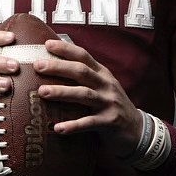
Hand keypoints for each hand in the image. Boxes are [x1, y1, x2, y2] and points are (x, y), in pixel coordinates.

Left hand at [34, 39, 141, 154]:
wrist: (137, 130)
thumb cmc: (111, 107)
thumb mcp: (102, 87)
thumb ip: (85, 78)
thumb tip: (55, 68)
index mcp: (103, 74)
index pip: (84, 56)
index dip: (66, 49)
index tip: (46, 45)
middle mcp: (106, 85)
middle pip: (81, 71)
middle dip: (59, 67)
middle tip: (38, 66)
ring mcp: (109, 103)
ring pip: (84, 95)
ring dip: (62, 92)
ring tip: (42, 92)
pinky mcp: (110, 122)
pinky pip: (89, 123)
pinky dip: (73, 125)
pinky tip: (58, 128)